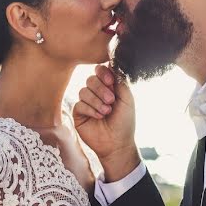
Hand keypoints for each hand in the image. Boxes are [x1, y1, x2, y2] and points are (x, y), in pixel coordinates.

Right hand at [73, 65, 140, 181]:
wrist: (117, 143)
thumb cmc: (124, 122)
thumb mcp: (127, 99)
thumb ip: (120, 80)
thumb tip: (111, 63)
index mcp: (109, 87)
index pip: (101, 71)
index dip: (103, 73)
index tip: (110, 81)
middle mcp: (96, 93)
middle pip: (91, 79)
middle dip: (101, 89)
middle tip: (111, 101)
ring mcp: (86, 102)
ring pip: (84, 91)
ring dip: (97, 101)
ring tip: (107, 112)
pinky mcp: (78, 113)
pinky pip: (79, 104)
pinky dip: (91, 109)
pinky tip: (99, 117)